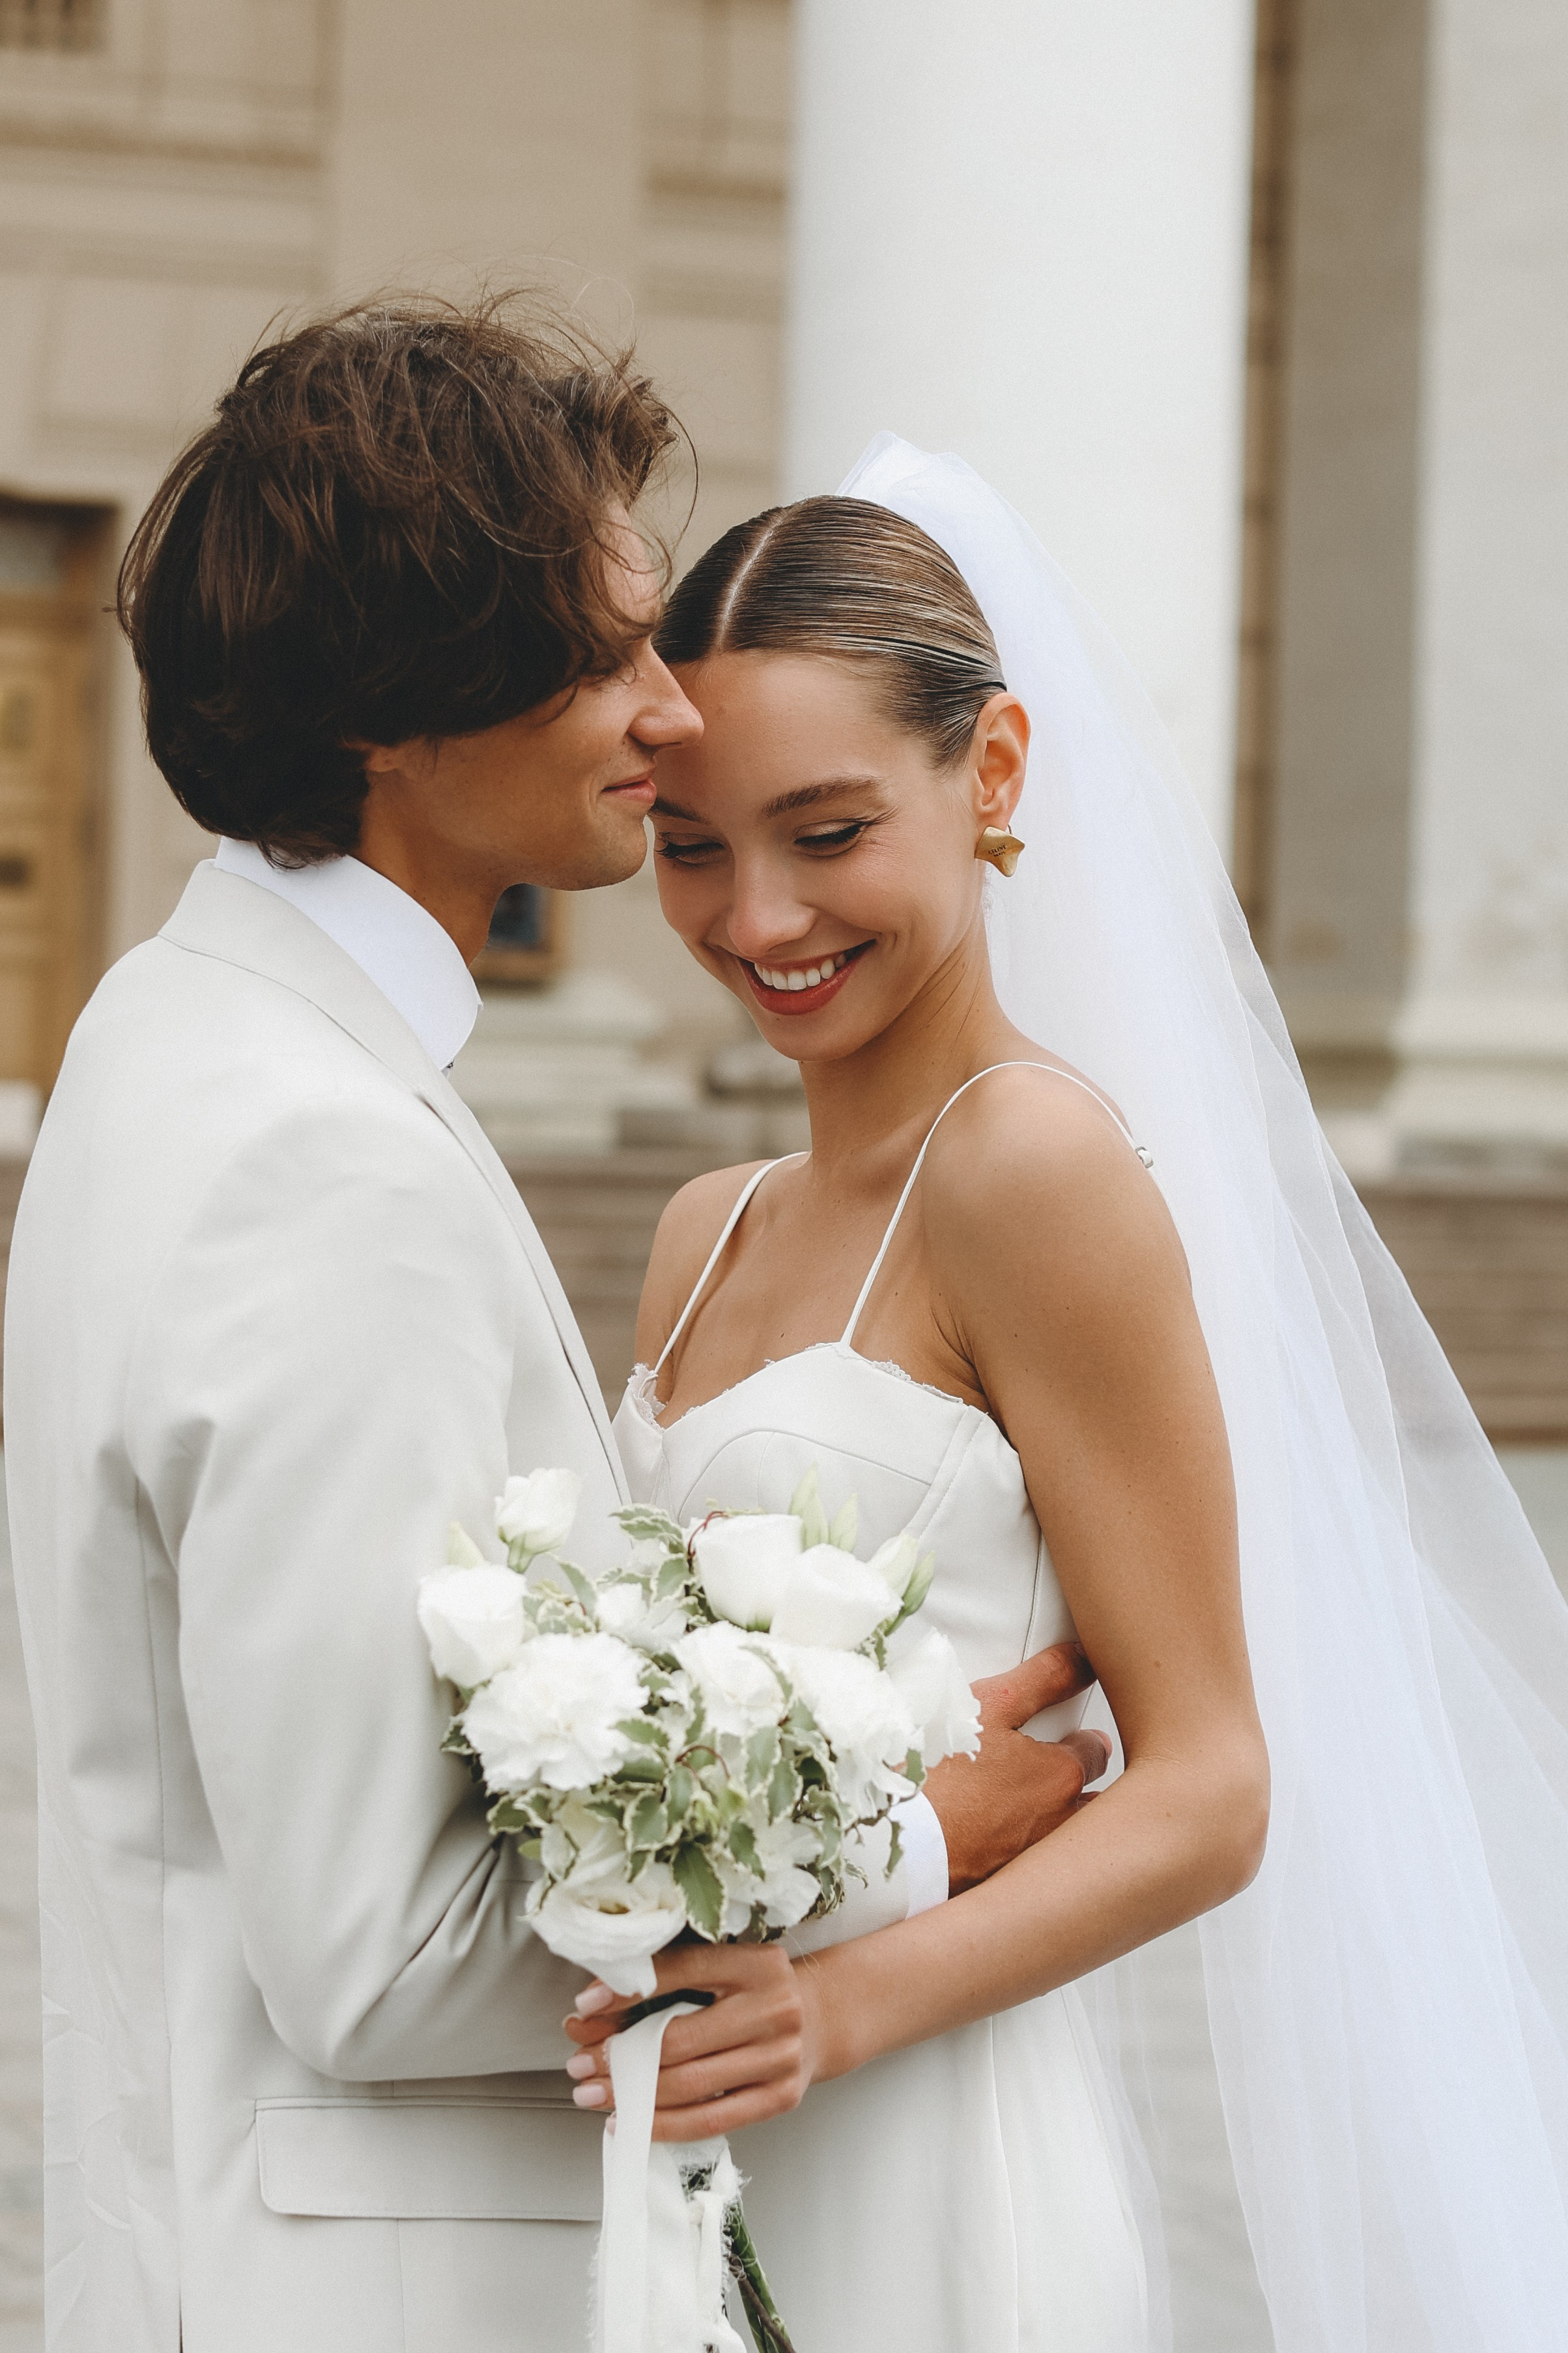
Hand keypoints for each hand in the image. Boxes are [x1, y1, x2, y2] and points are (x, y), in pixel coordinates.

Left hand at [563, 1942, 821, 2141]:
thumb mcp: (726, 1967)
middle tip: (579, 2062)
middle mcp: (773, 2007)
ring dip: (633, 2093)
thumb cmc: (757, 1990)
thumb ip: (671, 1979)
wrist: (823, 2017)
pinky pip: (711, 2120)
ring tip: (593, 2094)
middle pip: (680, 2038)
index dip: (628, 1990)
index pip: (682, 1971)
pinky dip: (664, 2124)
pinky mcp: (780, 2098)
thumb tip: (593, 2008)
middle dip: (619, 2054)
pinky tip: (631, 2121)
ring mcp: (781, 2057)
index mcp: (756, 1962)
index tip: (584, 2005)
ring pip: (691, 2085)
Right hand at [923, 1640, 1110, 1893]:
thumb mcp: (990, 1706)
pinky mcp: (1002, 1891)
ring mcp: (1031, 1865)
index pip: (1095, 1753)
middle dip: (1080, 1788)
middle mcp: (1059, 1828)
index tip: (1072, 1736)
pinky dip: (1019, 1855)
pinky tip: (990, 1842)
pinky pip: (1027, 1871)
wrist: (891, 1843)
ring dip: (1055, 1825)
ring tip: (1019, 1808)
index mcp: (1061, 1779)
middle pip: (1091, 1805)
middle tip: (1051, 1773)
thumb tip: (1084, 1658)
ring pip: (1063, 1841)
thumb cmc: (936, 1771)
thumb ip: (1044, 1680)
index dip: (1081, 1740)